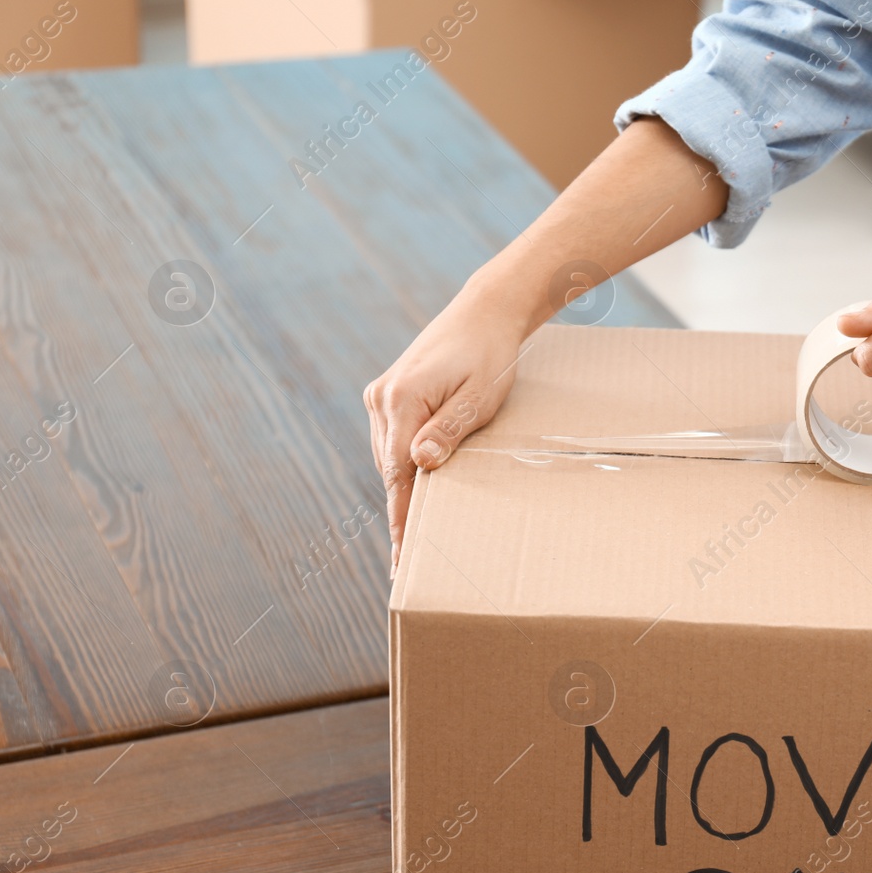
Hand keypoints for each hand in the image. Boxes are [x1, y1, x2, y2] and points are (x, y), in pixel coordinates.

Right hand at [364, 273, 535, 576]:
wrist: (484, 313)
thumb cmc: (490, 355)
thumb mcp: (479, 397)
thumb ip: (448, 430)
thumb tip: (421, 465)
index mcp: (401, 401)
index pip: (398, 475)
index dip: (401, 519)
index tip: (401, 557)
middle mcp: (381, 399)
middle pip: (390, 470)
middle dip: (402, 511)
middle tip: (409, 559)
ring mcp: (381, 395)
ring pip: (390, 457)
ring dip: (403, 489)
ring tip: (413, 534)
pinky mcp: (389, 393)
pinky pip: (393, 441)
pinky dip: (404, 465)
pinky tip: (418, 488)